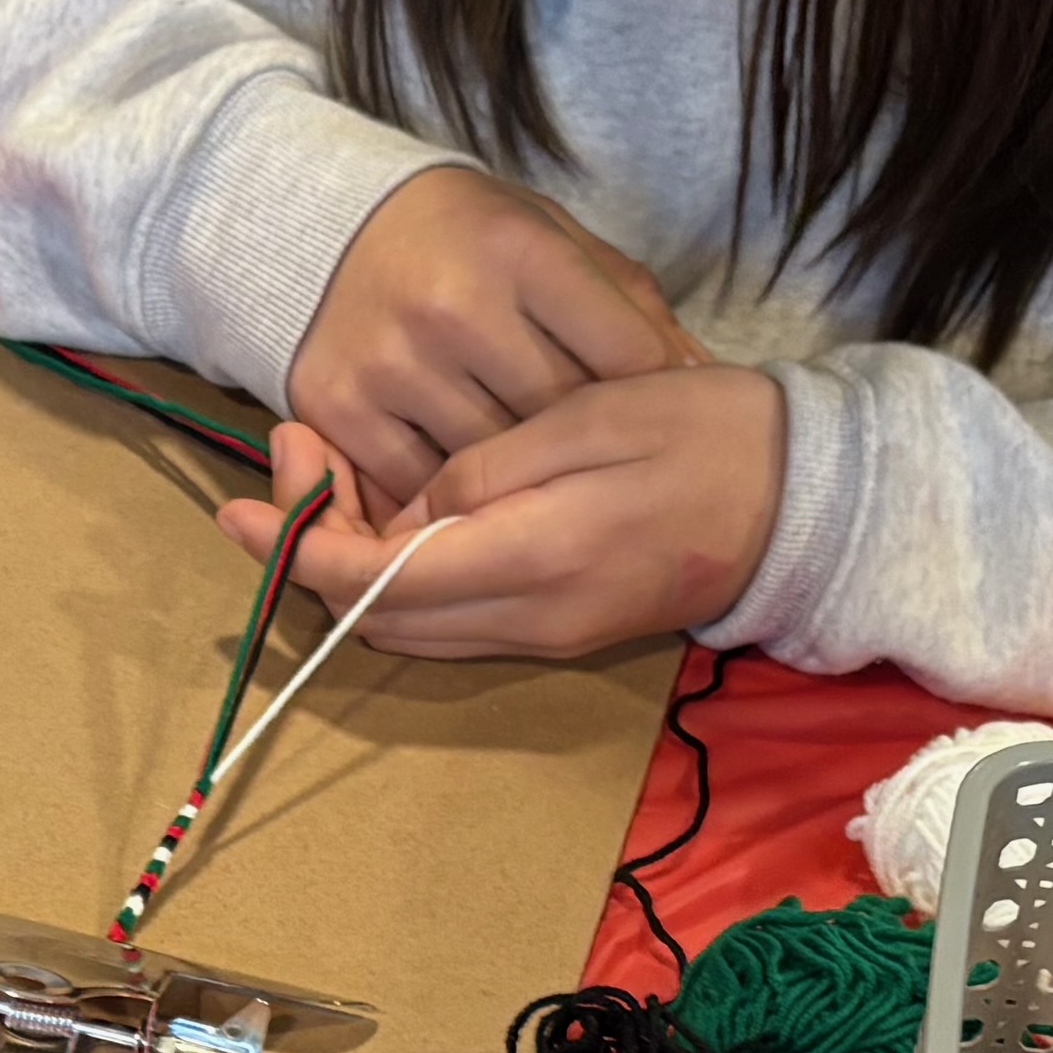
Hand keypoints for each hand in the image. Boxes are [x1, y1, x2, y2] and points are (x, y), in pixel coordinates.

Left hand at [220, 366, 790, 663]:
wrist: (808, 500)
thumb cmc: (708, 432)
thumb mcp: (589, 417)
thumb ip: (487, 470)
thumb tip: (403, 516)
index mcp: (534, 560)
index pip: (374, 580)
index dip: (296, 544)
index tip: (245, 497)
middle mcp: (532, 619)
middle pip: (375, 618)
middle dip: (308, 549)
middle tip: (287, 457)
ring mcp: (548, 635)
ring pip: (407, 629)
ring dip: (349, 566)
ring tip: (325, 475)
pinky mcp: (562, 630)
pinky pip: (451, 622)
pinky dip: (398, 578)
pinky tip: (392, 512)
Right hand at [281, 163, 690, 507]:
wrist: (334, 226)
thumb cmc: (469, 240)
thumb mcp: (555, 241)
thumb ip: (629, 307)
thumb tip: (702, 382)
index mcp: (521, 251)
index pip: (623, 354)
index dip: (650, 394)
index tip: (652, 413)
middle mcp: (452, 304)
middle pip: (560, 418)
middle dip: (586, 441)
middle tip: (597, 460)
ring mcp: (390, 360)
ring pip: (492, 463)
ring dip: (518, 478)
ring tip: (537, 480)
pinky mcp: (338, 405)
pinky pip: (416, 485)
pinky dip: (445, 495)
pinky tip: (466, 487)